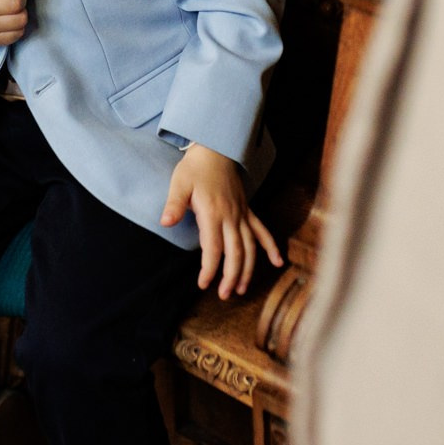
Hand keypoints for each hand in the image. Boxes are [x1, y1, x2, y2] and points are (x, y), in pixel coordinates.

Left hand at [161, 144, 282, 299]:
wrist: (215, 149)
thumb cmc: (195, 168)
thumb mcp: (179, 183)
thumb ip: (174, 204)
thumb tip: (165, 222)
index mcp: (213, 212)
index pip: (213, 247)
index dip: (210, 268)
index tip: (203, 284)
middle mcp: (231, 216)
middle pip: (236, 251)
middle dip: (231, 275)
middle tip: (225, 295)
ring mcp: (242, 214)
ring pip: (250, 246)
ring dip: (248, 268)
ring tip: (242, 289)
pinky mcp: (247, 211)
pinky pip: (262, 230)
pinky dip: (270, 246)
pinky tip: (278, 262)